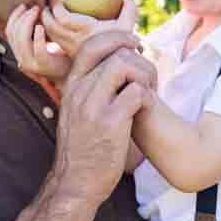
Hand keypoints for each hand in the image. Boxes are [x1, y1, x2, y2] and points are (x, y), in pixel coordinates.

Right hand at [6, 1, 71, 83]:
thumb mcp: (43, 42)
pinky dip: (38, 36)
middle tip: (34, 8)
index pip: (9, 32)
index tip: (24, 6)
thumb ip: (33, 33)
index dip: (14, 16)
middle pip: (14, 34)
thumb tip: (29, 11)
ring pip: (22, 40)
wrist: (71, 75)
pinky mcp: (43, 66)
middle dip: (22, 17)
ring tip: (38, 13)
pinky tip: (42, 27)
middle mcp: (22, 60)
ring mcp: (31, 65)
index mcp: (19, 53)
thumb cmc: (60, 55)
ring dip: (28, 23)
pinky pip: (37, 49)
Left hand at [45, 0, 139, 63]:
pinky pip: (52, 45)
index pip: (64, 18)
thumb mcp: (128, 23)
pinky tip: (51, 28)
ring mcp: (71, 52)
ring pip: (50, 37)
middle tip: (46, 7)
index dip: (57, 8)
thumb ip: (128, 6)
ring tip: (47, 16)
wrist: (117, 66)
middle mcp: (76, 43)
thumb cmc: (122, 41)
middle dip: (45, 16)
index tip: (57, 2)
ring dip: (44, 25)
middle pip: (52, 28)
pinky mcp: (68, 58)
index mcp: (88, 32)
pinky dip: (48, 35)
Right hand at [48, 32, 155, 208]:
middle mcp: (79, 91)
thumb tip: (114, 65)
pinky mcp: (110, 124)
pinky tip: (147, 109)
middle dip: (137, 55)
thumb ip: (90, 88)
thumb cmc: (83, 148)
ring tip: (148, 93)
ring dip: (144, 75)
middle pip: (112, 50)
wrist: (76, 183)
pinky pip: (136, 92)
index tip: (135, 47)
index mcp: (72, 86)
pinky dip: (148, 97)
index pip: (91, 44)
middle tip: (147, 73)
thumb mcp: (77, 112)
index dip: (118, 38)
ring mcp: (94, 107)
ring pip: (124, 65)